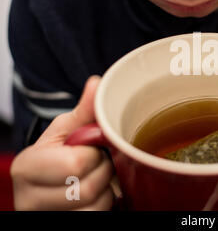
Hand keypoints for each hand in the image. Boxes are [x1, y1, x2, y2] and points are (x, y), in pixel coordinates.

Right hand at [10, 76, 114, 210]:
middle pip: (87, 189)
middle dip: (104, 173)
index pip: (75, 164)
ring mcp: (42, 215)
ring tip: (98, 179)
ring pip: (94, 208)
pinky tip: (98, 195)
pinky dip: (104, 206)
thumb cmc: (59, 152)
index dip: (95, 156)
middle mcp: (27, 197)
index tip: (94, 149)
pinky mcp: (59, 224)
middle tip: (101, 163)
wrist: (50, 184)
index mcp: (27, 166)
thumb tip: (97, 83)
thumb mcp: (67, 129)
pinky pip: (95, 217)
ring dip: (107, 192)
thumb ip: (84, 111)